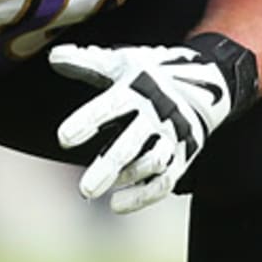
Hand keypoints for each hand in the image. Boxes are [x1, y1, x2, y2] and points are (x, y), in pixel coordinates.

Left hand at [49, 42, 232, 212]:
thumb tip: (54, 57)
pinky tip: (117, 205)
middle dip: (108, 167)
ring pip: (150, 163)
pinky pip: (165, 181)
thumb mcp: (121, 63)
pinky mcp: (182, 157)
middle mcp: (156, 115)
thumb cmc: (152, 73)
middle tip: (85, 189)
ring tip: (98, 190)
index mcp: (136, 90)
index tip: (64, 138)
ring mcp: (171, 138)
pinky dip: (143, 196)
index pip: (109, 107)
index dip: (87, 122)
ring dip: (125, 179)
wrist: (208, 83)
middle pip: (130, 144)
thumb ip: (87, 62)